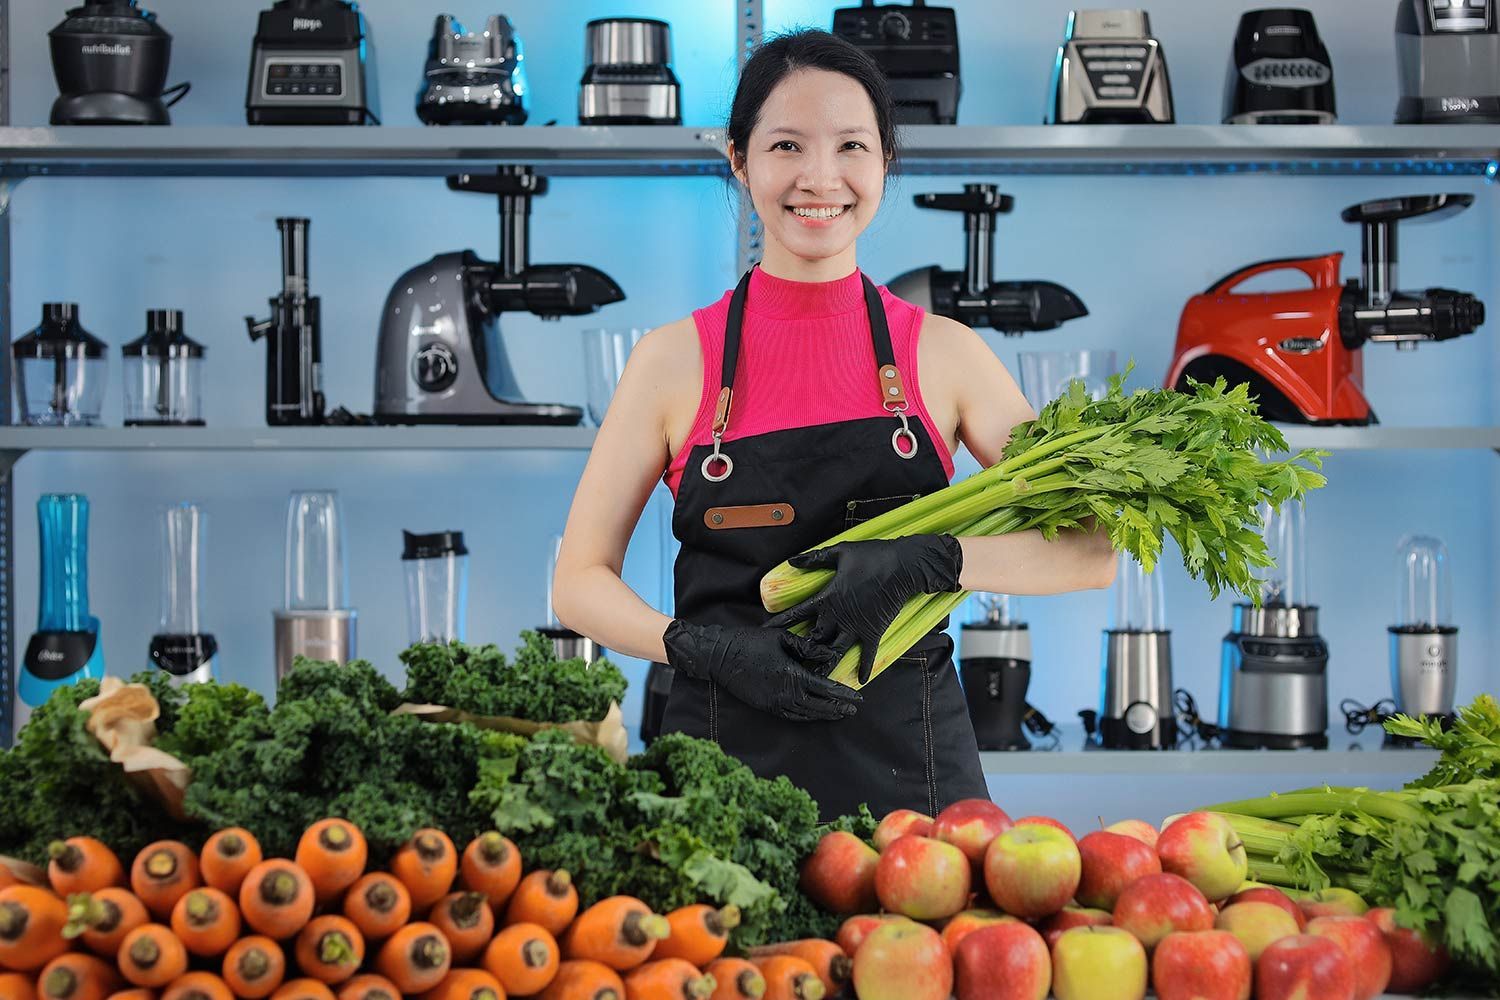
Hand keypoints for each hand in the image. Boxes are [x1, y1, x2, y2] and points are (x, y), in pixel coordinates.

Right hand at [662, 619, 861, 721]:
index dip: (843, 694)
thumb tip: (830, 656)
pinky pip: (791, 716)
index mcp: (792, 675)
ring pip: (806, 715)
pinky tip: (813, 714)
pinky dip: (806, 716)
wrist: (720, 656)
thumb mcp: (783, 638)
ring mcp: (774, 703)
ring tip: (838, 714)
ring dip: (824, 715)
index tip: (858, 697)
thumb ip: (808, 648)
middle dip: (837, 709)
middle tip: (853, 710)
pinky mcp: (766, 707)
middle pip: (819, 707)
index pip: (825, 689)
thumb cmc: (751, 642)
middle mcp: (785, 694)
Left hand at [764, 534, 962, 683]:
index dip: (781, 622)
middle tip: (788, 663)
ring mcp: (856, 626)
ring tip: (814, 681)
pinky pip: (867, 655)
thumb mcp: (839, 552)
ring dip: (824, 666)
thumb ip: (814, 558)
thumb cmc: (871, 556)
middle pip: (814, 639)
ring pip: (835, 652)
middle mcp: (838, 616)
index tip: (767, 632)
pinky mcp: (873, 632)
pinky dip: (864, 668)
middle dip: (800, 651)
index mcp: (828, 597)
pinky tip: (860, 681)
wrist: (903, 566)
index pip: (798, 613)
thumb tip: (791, 560)